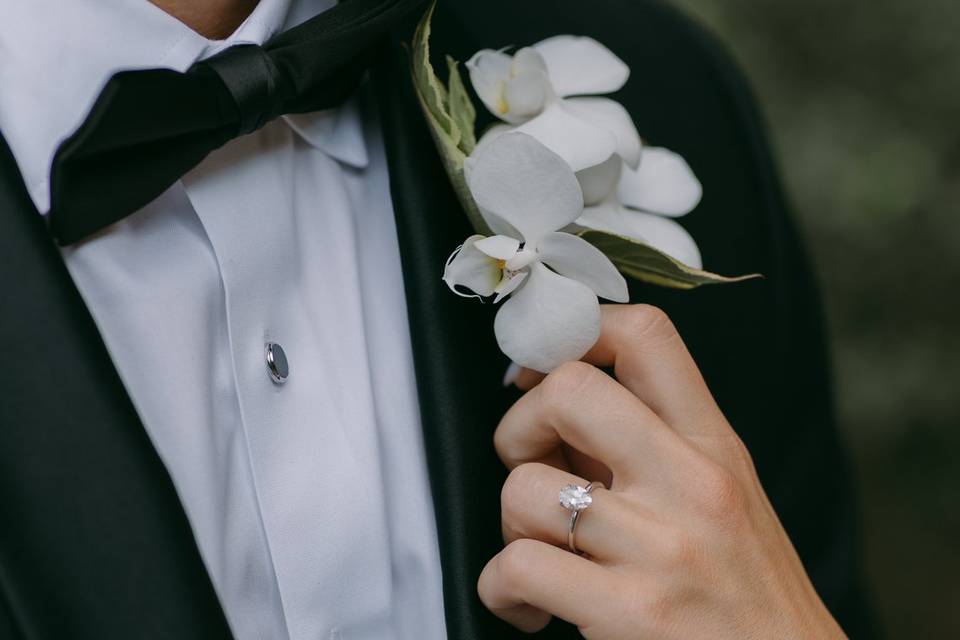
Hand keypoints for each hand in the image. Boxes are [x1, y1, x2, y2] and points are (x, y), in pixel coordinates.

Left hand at [480, 305, 846, 638]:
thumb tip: (557, 397)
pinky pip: (517, 568)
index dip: (578, 332)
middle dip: (520, 421)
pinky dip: (501, 587)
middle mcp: (690, 483)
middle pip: (569, 389)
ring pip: (525, 488)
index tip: (546, 370)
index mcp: (713, 445)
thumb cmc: (749, 591)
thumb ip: (649, 443)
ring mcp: (659, 547)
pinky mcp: (628, 611)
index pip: (646, 336)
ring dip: (509, 522)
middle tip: (530, 461)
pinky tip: (528, 604)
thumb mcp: (722, 494)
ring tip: (537, 548)